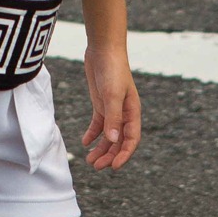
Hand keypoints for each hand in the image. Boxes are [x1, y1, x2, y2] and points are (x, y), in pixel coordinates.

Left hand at [82, 47, 140, 170]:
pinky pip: (98, 124)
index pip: (131, 140)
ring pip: (108, 135)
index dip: (124, 155)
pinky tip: (84, 142)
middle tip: (96, 167)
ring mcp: (112, 108)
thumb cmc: (112, 69)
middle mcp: (124, 113)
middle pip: (119, 141)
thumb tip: (113, 141)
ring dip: (100, 148)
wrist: (103, 49)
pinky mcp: (101, 103)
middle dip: (109, 155)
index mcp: (132, 112)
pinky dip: (92, 134)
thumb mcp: (112, 94)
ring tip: (89, 160)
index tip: (113, 167)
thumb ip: (113, 118)